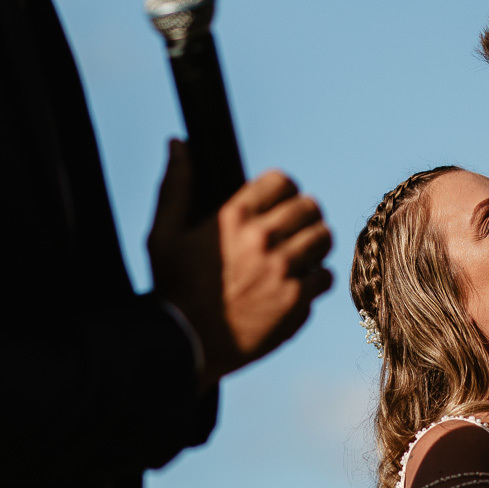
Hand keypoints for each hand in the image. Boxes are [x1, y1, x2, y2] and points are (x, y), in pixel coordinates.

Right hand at [148, 140, 332, 389]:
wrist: (184, 344)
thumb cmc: (171, 288)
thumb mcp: (163, 234)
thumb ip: (176, 185)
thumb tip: (178, 143)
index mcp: (233, 218)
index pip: (282, 181)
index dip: (283, 190)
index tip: (277, 205)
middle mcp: (262, 240)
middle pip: (310, 207)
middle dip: (302, 216)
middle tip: (291, 231)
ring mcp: (283, 272)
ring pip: (324, 239)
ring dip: (314, 245)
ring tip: (298, 255)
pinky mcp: (296, 303)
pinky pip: (325, 278)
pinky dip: (315, 281)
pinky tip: (296, 286)